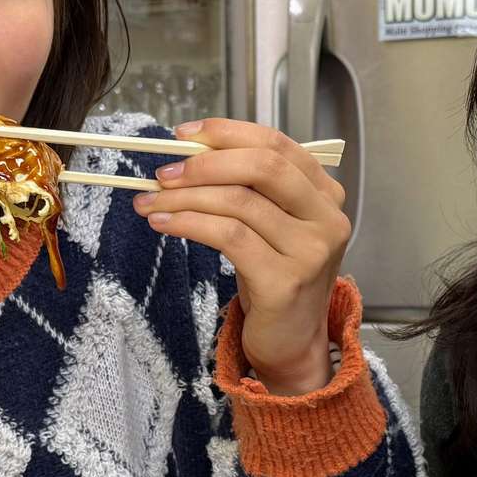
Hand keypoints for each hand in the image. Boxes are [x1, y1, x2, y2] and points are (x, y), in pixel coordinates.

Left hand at [133, 119, 351, 394]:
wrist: (291, 343)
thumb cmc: (275, 280)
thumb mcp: (270, 227)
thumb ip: (247, 189)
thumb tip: (189, 153)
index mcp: (324, 195)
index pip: (277, 145)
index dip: (228, 133)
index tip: (185, 134)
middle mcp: (326, 219)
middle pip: (263, 167)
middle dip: (206, 163)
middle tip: (164, 172)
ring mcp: (310, 251)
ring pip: (239, 203)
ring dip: (186, 197)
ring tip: (151, 202)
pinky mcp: (285, 281)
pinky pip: (229, 237)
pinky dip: (190, 224)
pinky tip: (164, 224)